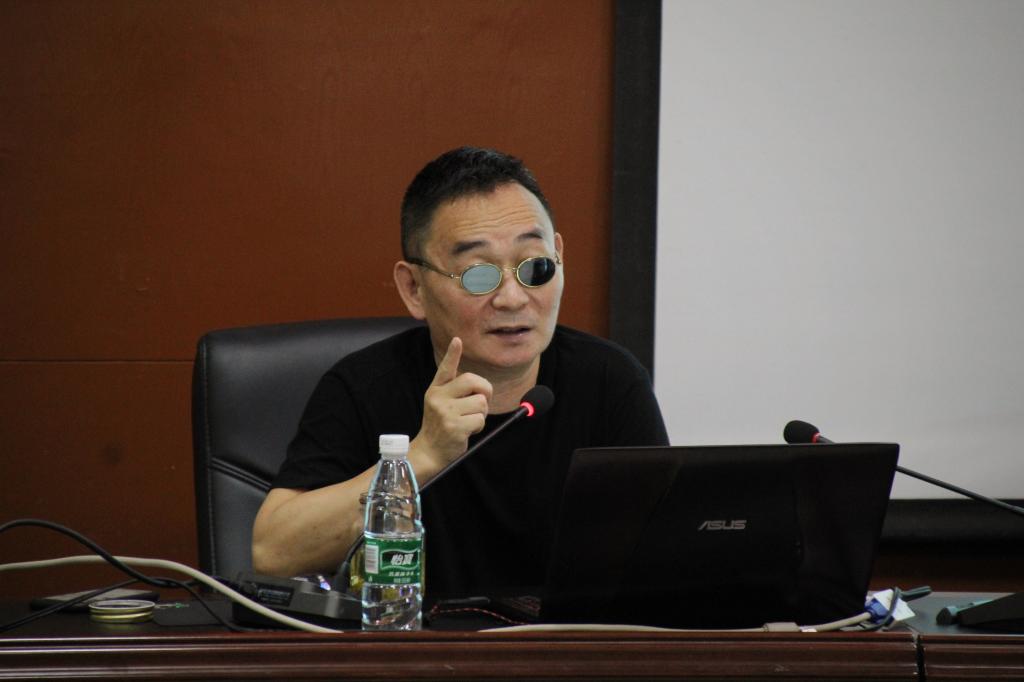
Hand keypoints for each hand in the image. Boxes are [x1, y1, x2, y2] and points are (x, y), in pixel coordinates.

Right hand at [415, 337, 492, 467]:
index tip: (458, 340)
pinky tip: (467, 431)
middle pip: (474, 381)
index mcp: (435, 390)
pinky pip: (480, 419)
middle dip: (485, 391)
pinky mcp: (454, 426)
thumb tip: (480, 385)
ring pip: (481, 402)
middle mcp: (438, 398)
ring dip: (481, 414)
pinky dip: (479, 427)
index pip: (445, 368)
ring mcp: (446, 412)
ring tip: (468, 421)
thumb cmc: (440, 427)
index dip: (453, 354)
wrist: (428, 452)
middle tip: (481, 402)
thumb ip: (453, 392)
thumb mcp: (439, 404)